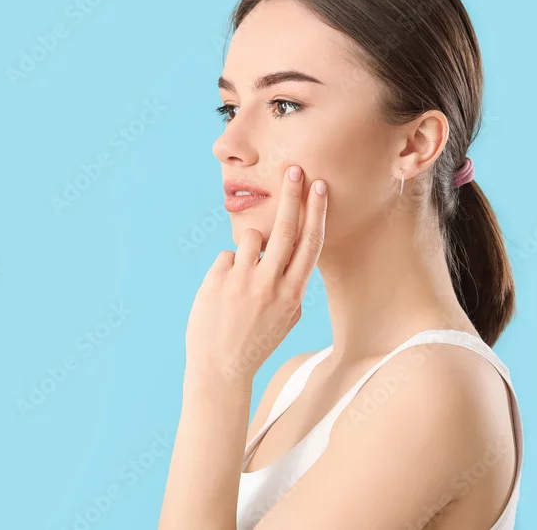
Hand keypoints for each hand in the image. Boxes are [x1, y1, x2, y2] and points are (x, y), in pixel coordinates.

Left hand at [185, 166, 327, 390]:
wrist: (221, 368)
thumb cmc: (256, 340)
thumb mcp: (286, 316)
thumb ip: (290, 284)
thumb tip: (288, 252)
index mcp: (294, 294)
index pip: (309, 244)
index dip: (316, 213)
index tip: (319, 188)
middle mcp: (271, 284)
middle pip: (285, 228)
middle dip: (292, 195)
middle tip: (294, 169)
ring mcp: (243, 281)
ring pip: (251, 238)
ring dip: (248, 250)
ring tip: (242, 281)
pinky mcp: (217, 280)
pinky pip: (226, 257)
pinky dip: (227, 270)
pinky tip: (223, 295)